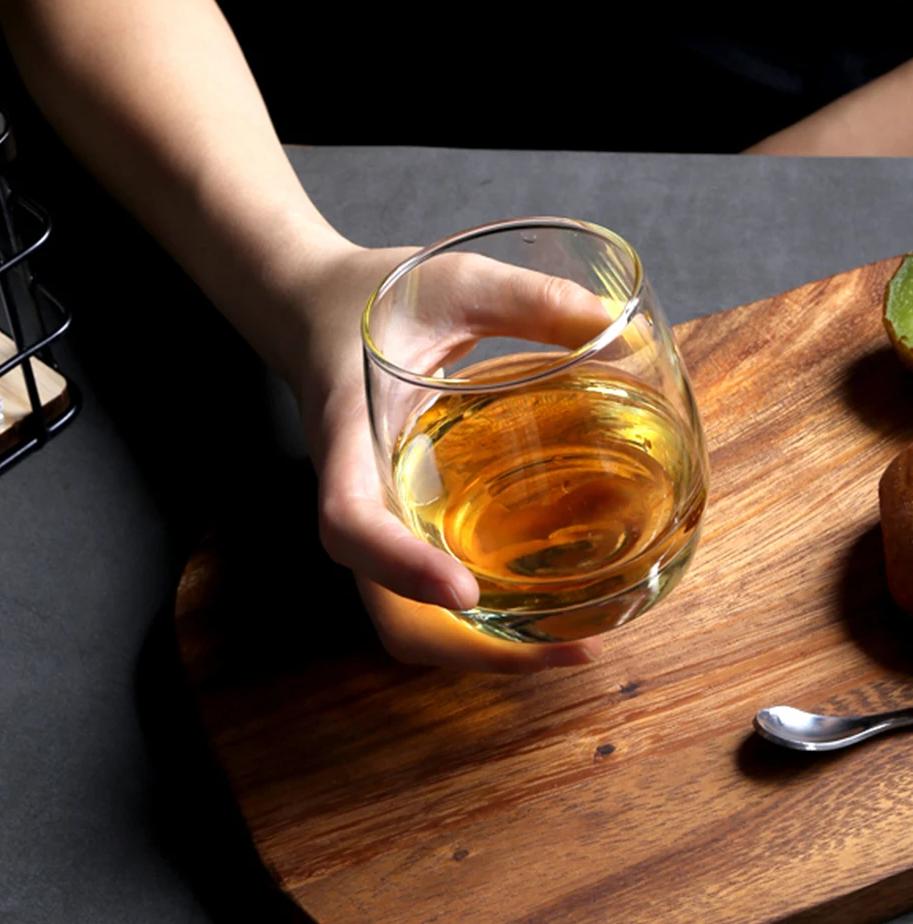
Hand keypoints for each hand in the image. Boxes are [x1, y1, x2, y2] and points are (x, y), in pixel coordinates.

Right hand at [289, 242, 609, 671]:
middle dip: (468, 651)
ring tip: (572, 643)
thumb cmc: (371, 295)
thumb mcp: (450, 280)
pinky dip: (481, 615)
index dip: (397, 567)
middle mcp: (355, 491)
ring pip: (405, 616)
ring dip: (480, 648)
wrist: (311, 310)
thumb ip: (528, 299)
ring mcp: (376, 512)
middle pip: (385, 609)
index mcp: (346, 435)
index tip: (464, 593)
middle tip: (571, 649)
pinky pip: (424, 589)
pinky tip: (543, 595)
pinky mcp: (398, 515)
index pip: (348, 522)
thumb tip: (620, 333)